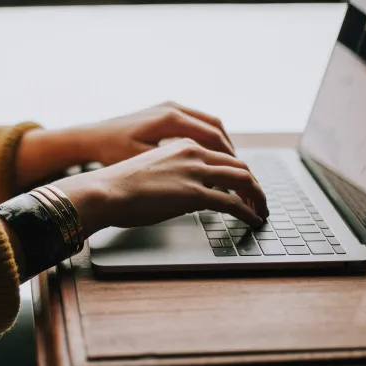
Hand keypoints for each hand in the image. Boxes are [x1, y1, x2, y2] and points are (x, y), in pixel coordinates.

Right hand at [53, 139, 267, 236]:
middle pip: (238, 165)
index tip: (243, 186)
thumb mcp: (150, 170)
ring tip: (261, 211)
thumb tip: (184, 193)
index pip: (222, 155)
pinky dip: (248, 211)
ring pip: (242, 180)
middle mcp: (193, 153)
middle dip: (254, 184)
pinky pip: (233, 202)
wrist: (104, 191)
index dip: (238, 172)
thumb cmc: (118, 185)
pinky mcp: (194, 193)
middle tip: (259, 199)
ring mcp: (195, 172)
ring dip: (257, 197)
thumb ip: (173, 174)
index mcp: (182, 145)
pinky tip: (252, 220)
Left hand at [69, 101, 234, 165]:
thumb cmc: (112, 152)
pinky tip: (208, 156)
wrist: (91, 137)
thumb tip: (205, 181)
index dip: (229, 158)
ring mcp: (169, 107)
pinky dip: (207, 138)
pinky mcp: (164, 111)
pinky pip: (196, 122)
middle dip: (230, 151)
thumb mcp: (144, 163)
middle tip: (240, 172)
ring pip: (208, 123)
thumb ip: (175, 168)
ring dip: (220, 144)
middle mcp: (173, 108)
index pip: (213, 136)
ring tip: (228, 165)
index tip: (238, 175)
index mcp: (170, 119)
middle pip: (215, 127)